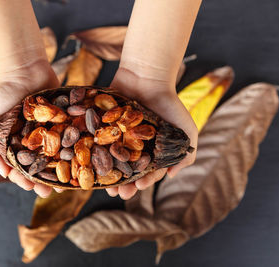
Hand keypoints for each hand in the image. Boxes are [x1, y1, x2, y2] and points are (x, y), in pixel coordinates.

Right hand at [0, 60, 62, 197]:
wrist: (21, 71)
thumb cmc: (0, 97)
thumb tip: (4, 175)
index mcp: (14, 145)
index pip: (20, 168)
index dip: (25, 179)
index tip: (31, 188)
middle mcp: (32, 141)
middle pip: (40, 166)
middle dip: (44, 181)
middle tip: (50, 193)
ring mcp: (48, 132)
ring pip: (56, 157)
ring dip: (60, 172)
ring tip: (66, 184)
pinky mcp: (62, 122)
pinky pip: (69, 139)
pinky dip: (73, 150)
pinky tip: (78, 162)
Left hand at [105, 67, 197, 199]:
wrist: (149, 77)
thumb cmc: (170, 105)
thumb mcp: (187, 131)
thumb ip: (185, 155)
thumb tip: (171, 176)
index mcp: (152, 151)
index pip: (148, 172)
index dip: (144, 181)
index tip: (140, 188)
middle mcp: (133, 146)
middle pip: (128, 171)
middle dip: (125, 184)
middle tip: (121, 194)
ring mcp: (117, 137)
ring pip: (111, 161)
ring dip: (109, 175)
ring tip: (106, 187)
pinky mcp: (104, 126)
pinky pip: (98, 142)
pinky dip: (95, 153)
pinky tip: (91, 164)